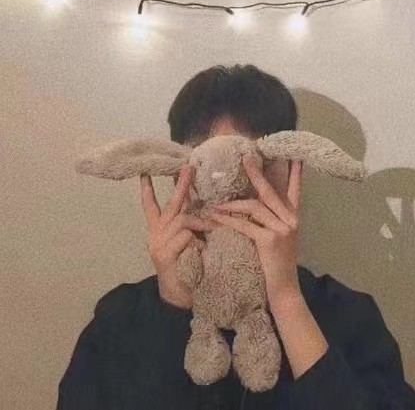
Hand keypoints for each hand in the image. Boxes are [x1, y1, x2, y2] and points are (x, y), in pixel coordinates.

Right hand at [140, 164, 217, 308]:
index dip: (147, 190)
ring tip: (215, 226)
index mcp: (160, 230)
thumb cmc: (187, 271)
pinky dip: (197, 238)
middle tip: (187, 167)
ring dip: (200, 220)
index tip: (145, 173)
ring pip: (181, 218)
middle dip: (180, 185)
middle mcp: (156, 233)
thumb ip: (192, 229)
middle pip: (170, 204)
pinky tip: (202, 246)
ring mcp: (158, 242)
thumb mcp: (189, 246)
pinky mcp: (164, 253)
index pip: (151, 206)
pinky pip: (185, 236)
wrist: (177, 299)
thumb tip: (208, 210)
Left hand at [207, 155, 303, 304]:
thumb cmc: (277, 264)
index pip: (295, 191)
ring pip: (254, 206)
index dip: (295, 174)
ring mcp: (281, 229)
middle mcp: (290, 220)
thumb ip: (270, 221)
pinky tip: (216, 217)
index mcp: (293, 218)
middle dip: (256, 174)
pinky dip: (229, 220)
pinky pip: (245, 224)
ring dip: (232, 204)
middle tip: (246, 158)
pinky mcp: (270, 240)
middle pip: (270, 192)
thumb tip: (251, 205)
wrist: (284, 289)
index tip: (294, 156)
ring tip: (216, 204)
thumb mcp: (279, 238)